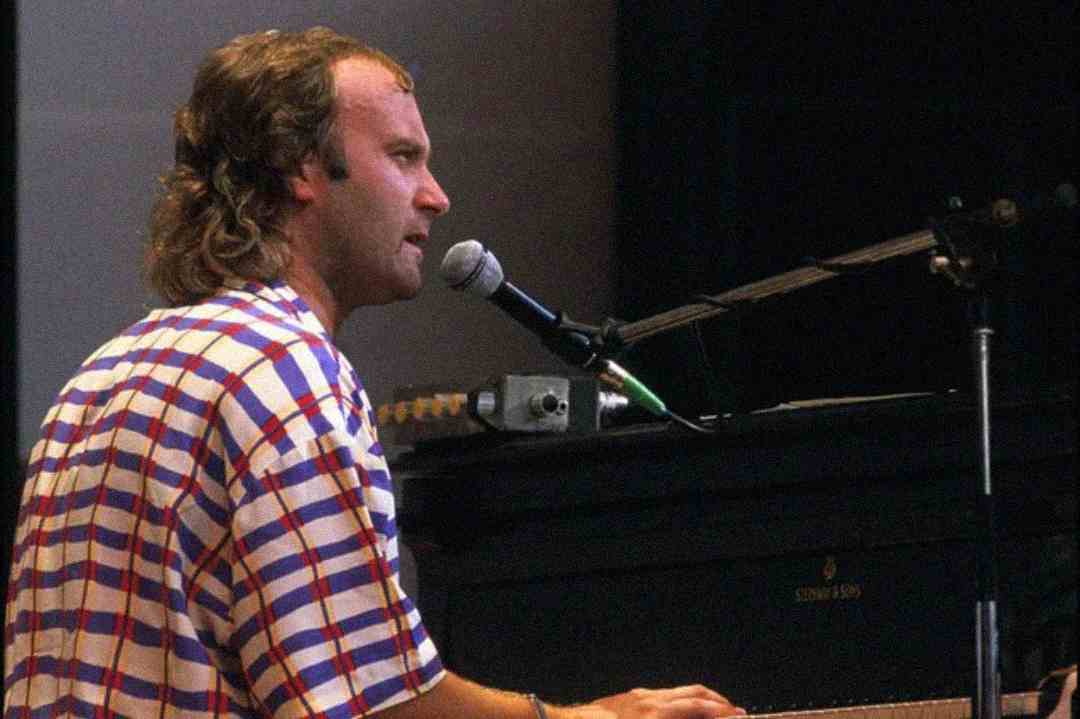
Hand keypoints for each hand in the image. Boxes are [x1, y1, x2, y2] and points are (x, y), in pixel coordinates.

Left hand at [579, 685, 745, 718]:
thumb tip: (693, 718)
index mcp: (657, 714)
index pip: (698, 707)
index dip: (721, 711)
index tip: (739, 715)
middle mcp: (651, 700)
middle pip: (692, 693)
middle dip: (716, 701)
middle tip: (732, 710)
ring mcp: (638, 696)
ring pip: (677, 691)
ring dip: (698, 699)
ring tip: (711, 710)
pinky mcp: (627, 698)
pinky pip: (660, 694)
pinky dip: (678, 699)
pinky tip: (679, 710)